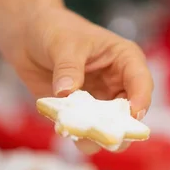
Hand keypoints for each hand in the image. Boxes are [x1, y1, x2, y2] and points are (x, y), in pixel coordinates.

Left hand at [7, 6, 153, 154]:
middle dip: (120, 126)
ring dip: (97, 135)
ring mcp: (98, 100)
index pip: (141, 82)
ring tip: (83, 140)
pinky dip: (76, 134)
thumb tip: (66, 92)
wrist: (28, 35)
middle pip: (127, 112)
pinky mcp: (78, 112)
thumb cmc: (55, 29)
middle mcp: (116, 84)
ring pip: (106, 126)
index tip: (133, 115)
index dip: (140, 99)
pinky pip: (82, 129)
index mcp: (124, 60)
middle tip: (109, 138)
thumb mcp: (63, 44)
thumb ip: (68, 68)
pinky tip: (65, 132)